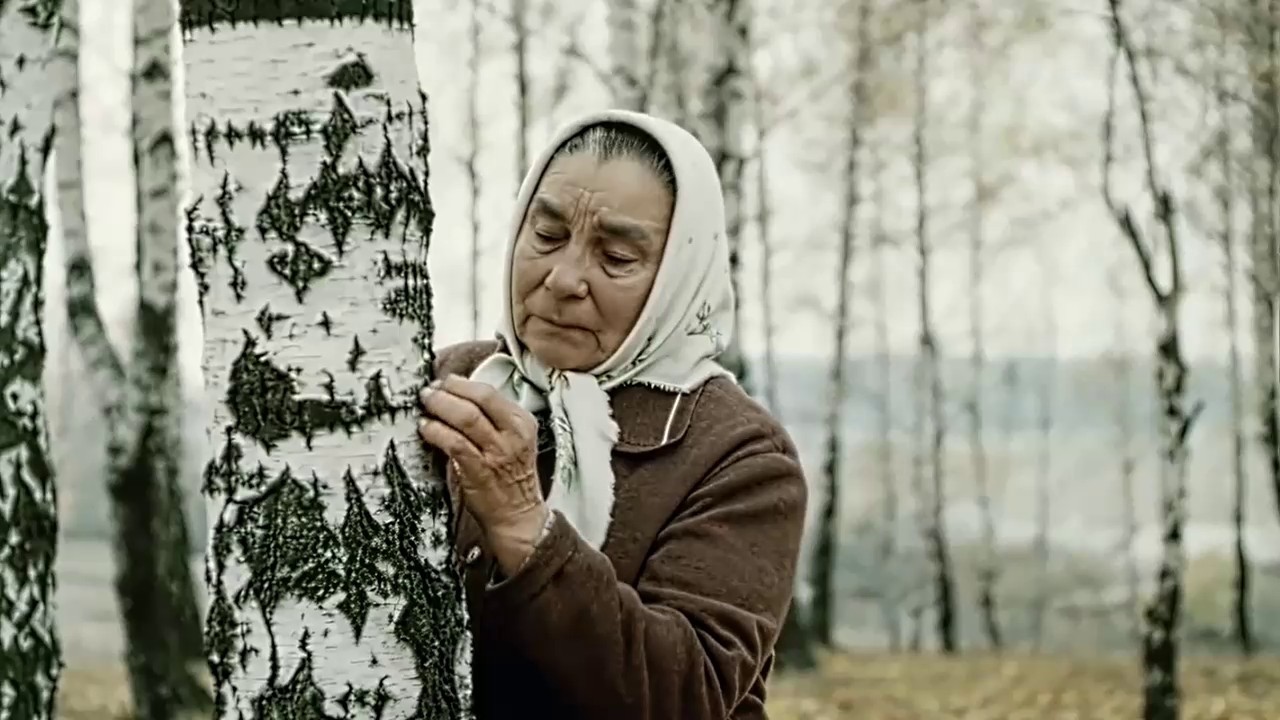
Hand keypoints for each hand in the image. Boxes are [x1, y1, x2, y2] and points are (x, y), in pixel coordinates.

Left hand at [418, 374, 548, 572]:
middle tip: (429, 391)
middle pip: (477, 399)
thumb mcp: (512, 440)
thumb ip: (492, 418)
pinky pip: (454, 443)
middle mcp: (513, 434)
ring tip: (424, 405)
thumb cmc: (510, 475)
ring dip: (440, 406)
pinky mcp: (479, 470)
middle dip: (448, 391)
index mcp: (522, 422)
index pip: (489, 392)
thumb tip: (455, 394)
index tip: (444, 382)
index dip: (461, 384)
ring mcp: (497, 453)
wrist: (517, 514)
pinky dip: (436, 431)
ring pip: (465, 417)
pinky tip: (426, 428)